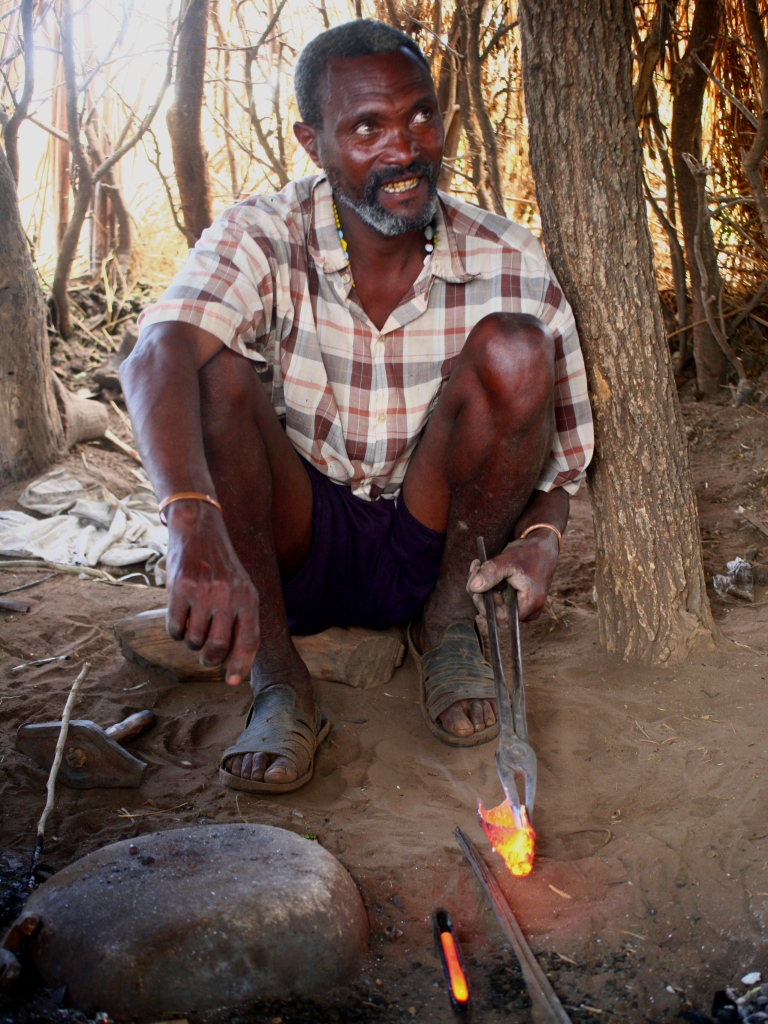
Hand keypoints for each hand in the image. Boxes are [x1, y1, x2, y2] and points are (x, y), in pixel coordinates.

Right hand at [165, 501, 259, 685]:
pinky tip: (179, 618)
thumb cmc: (221, 567)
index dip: (241, 666)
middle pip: (219, 646)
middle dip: (210, 659)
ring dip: (191, 643)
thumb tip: (233, 663)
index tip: (231, 682)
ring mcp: (204, 592)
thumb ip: (241, 620)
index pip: (250, 641)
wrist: (199, 529)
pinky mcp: (180, 589)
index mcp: (249, 597)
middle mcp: (228, 595)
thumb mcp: (241, 588)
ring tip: (193, 627)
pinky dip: (175, 632)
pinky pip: (174, 628)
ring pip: (194, 640)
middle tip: (206, 657)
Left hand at [466, 531, 559, 624]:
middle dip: (481, 594)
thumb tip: (473, 587)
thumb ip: (490, 574)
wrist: (542, 548)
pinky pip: (498, 600)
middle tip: (475, 571)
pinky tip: (484, 571)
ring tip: (479, 567)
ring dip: (483, 588)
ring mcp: (523, 607)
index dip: (487, 607)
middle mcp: (528, 610)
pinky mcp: (517, 601)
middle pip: (496, 614)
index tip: (479, 588)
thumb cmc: (529, 553)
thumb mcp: (507, 560)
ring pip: (495, 607)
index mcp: (530, 603)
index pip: (503, 619)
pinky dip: (488, 586)